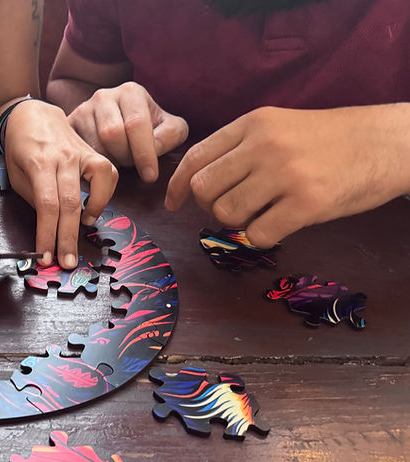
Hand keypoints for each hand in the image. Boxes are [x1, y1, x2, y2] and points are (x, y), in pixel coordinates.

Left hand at [4, 99, 117, 268]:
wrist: (33, 115)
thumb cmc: (20, 147)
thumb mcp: (16, 174)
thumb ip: (35, 198)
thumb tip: (50, 225)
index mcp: (39, 163)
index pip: (47, 205)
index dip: (48, 234)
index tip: (46, 256)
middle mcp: (64, 157)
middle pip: (70, 202)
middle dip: (69, 237)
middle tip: (68, 262)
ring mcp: (81, 152)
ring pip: (98, 183)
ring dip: (94, 211)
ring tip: (84, 229)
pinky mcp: (93, 152)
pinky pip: (108, 173)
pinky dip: (105, 194)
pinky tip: (93, 208)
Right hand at [68, 82, 187, 181]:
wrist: (117, 118)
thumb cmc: (146, 127)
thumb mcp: (168, 126)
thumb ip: (172, 134)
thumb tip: (155, 148)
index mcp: (131, 92)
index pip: (136, 124)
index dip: (145, 153)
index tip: (150, 176)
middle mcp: (104, 96)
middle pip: (112, 134)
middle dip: (125, 156)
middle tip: (131, 164)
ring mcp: (83, 109)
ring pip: (94, 144)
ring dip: (109, 161)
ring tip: (117, 161)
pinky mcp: (69, 125)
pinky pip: (77, 150)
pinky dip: (91, 164)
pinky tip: (101, 164)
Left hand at [165, 105, 409, 247]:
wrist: (387, 142)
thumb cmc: (330, 139)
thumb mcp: (280, 126)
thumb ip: (240, 147)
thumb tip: (196, 182)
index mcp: (253, 123)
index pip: (196, 156)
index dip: (178, 185)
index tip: (175, 202)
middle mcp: (264, 145)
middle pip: (205, 189)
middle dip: (209, 207)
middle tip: (232, 208)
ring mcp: (285, 174)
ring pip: (227, 214)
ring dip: (238, 222)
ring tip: (262, 213)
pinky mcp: (306, 203)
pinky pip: (258, 234)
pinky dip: (262, 237)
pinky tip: (280, 224)